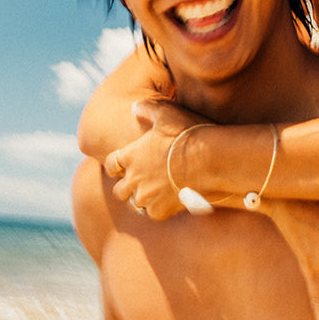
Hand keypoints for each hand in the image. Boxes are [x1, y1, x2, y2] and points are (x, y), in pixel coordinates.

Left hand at [104, 99, 204, 218]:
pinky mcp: (160, 211)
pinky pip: (153, 213)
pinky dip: (159, 208)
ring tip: (156, 192)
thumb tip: (134, 106)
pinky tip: (170, 200)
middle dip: (128, 186)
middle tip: (142, 181)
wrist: (208, 161)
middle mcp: (132, 179)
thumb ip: (147, 109)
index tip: (124, 164)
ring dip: (143, 198)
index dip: (116, 165)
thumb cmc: (186, 134)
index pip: (110, 164)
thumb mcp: (166, 113)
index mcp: (129, 156)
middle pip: (120, 190)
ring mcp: (145, 197)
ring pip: (135, 204)